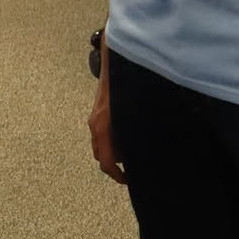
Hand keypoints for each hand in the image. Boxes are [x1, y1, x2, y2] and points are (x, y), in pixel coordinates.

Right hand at [89, 69, 125, 185]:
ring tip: (132, 146)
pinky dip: (111, 137)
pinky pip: (100, 131)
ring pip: (99, 142)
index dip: (117, 175)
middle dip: (114, 163)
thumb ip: (136, 133)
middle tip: (133, 163)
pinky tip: (127, 129)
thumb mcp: (136, 113)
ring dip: (112, 149)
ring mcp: (94, 116)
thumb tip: (145, 150)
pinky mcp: (97, 109)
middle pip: (100, 154)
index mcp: (104, 128)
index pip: (106, 162)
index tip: (129, 179)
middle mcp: (95, 124)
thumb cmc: (128, 85)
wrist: (117, 58)